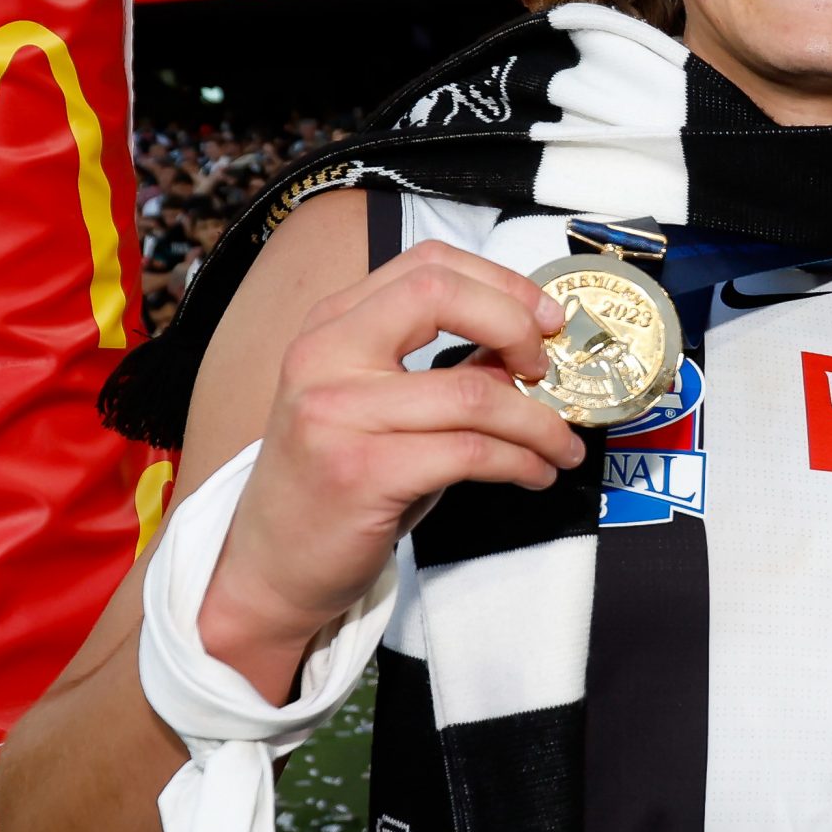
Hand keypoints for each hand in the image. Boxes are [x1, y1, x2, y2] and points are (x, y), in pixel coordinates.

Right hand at [204, 241, 585, 655]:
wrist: (270, 566)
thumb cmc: (336, 482)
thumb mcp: (378, 406)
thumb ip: (440, 367)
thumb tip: (524, 348)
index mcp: (331, 326)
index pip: (426, 266)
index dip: (500, 284)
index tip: (543, 320)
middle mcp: (324, 355)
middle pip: (440, 298)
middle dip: (516, 326)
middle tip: (548, 368)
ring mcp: (337, 414)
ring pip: (472, 391)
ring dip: (538, 421)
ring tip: (561, 446)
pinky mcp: (361, 473)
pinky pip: (470, 452)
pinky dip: (520, 461)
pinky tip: (534, 473)